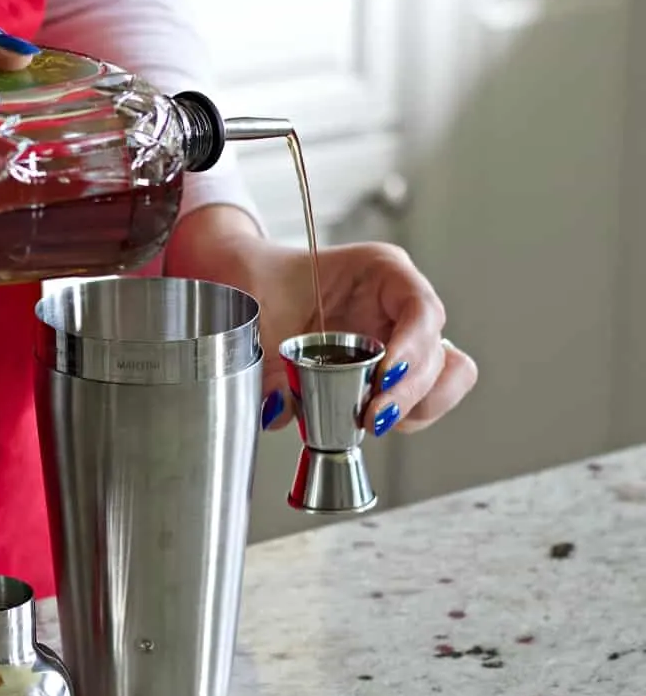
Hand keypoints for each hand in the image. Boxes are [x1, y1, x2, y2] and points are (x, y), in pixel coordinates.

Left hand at [164, 208, 477, 437]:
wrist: (250, 287)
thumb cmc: (262, 279)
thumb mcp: (255, 303)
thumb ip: (261, 353)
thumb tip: (279, 409)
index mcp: (380, 271)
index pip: (420, 307)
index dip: (413, 347)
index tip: (385, 376)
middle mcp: (400, 305)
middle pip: (438, 351)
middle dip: (410, 392)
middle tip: (371, 418)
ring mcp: (403, 338)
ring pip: (445, 378)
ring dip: (417, 408)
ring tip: (371, 423)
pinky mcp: (393, 371)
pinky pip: (423, 399)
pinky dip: (405, 417)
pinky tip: (368, 424)